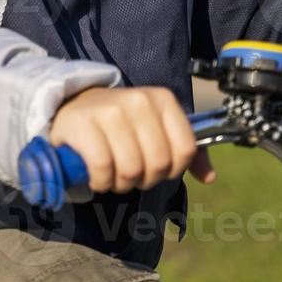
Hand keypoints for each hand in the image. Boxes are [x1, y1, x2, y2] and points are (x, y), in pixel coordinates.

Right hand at [48, 86, 214, 194]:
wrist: (73, 107)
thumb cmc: (121, 124)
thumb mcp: (156, 129)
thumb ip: (184, 149)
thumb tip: (208, 176)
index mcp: (162, 99)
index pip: (185, 149)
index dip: (173, 169)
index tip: (156, 166)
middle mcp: (139, 100)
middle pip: (158, 164)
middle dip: (144, 179)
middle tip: (130, 172)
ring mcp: (110, 110)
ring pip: (131, 169)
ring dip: (121, 183)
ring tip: (113, 173)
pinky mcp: (84, 123)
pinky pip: (103, 169)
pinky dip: (100, 181)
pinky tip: (97, 175)